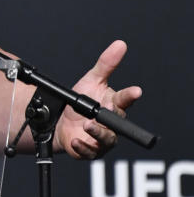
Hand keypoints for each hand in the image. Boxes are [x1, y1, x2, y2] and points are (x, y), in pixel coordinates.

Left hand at [54, 40, 142, 158]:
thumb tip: (120, 44)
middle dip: (112, 117)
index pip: (125, 99)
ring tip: (87, 125)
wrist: (61, 121)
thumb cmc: (81, 101)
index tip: (136, 91)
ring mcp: (102, 138)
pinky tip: (76, 140)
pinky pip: (90, 151)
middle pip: (116, 121)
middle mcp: (111, 124)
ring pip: (106, 139)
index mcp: (113, 104)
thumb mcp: (91, 80)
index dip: (130, 95)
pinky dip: (83, 147)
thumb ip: (106, 64)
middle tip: (105, 111)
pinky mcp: (90, 150)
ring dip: (97, 133)